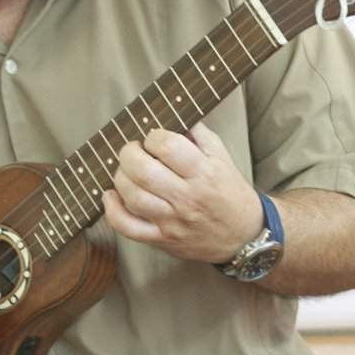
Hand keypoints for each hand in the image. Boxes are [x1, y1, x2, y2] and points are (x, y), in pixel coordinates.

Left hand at [103, 123, 262, 265]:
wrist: (243, 235)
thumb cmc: (230, 192)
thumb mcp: (223, 158)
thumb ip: (199, 135)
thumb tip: (173, 115)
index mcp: (204, 173)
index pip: (168, 147)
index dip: (154, 136)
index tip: (154, 138)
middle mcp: (187, 197)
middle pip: (144, 171)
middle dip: (129, 153)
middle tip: (134, 150)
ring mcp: (172, 220)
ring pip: (133, 196)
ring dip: (121, 177)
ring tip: (127, 171)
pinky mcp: (161, 238)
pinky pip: (128, 227)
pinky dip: (112, 210)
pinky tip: (111, 195)